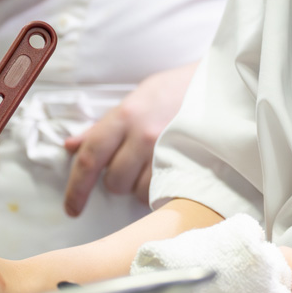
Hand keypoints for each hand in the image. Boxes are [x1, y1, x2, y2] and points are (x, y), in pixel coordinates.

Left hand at [63, 63, 197, 215]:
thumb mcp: (135, 99)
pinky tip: (168, 171)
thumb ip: (103, 126)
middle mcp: (144, 134)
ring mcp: (168, 151)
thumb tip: (71, 146)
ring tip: (153, 165)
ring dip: (140, 185)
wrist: (220, 84)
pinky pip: (162, 191)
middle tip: (131, 164)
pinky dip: (160, 188)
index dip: (76, 188)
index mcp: (125, 115)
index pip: (90, 157)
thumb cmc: (175, 90)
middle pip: (114, 181)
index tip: (72, 207)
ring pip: (138, 191)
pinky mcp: (187, 164)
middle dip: (117, 180)